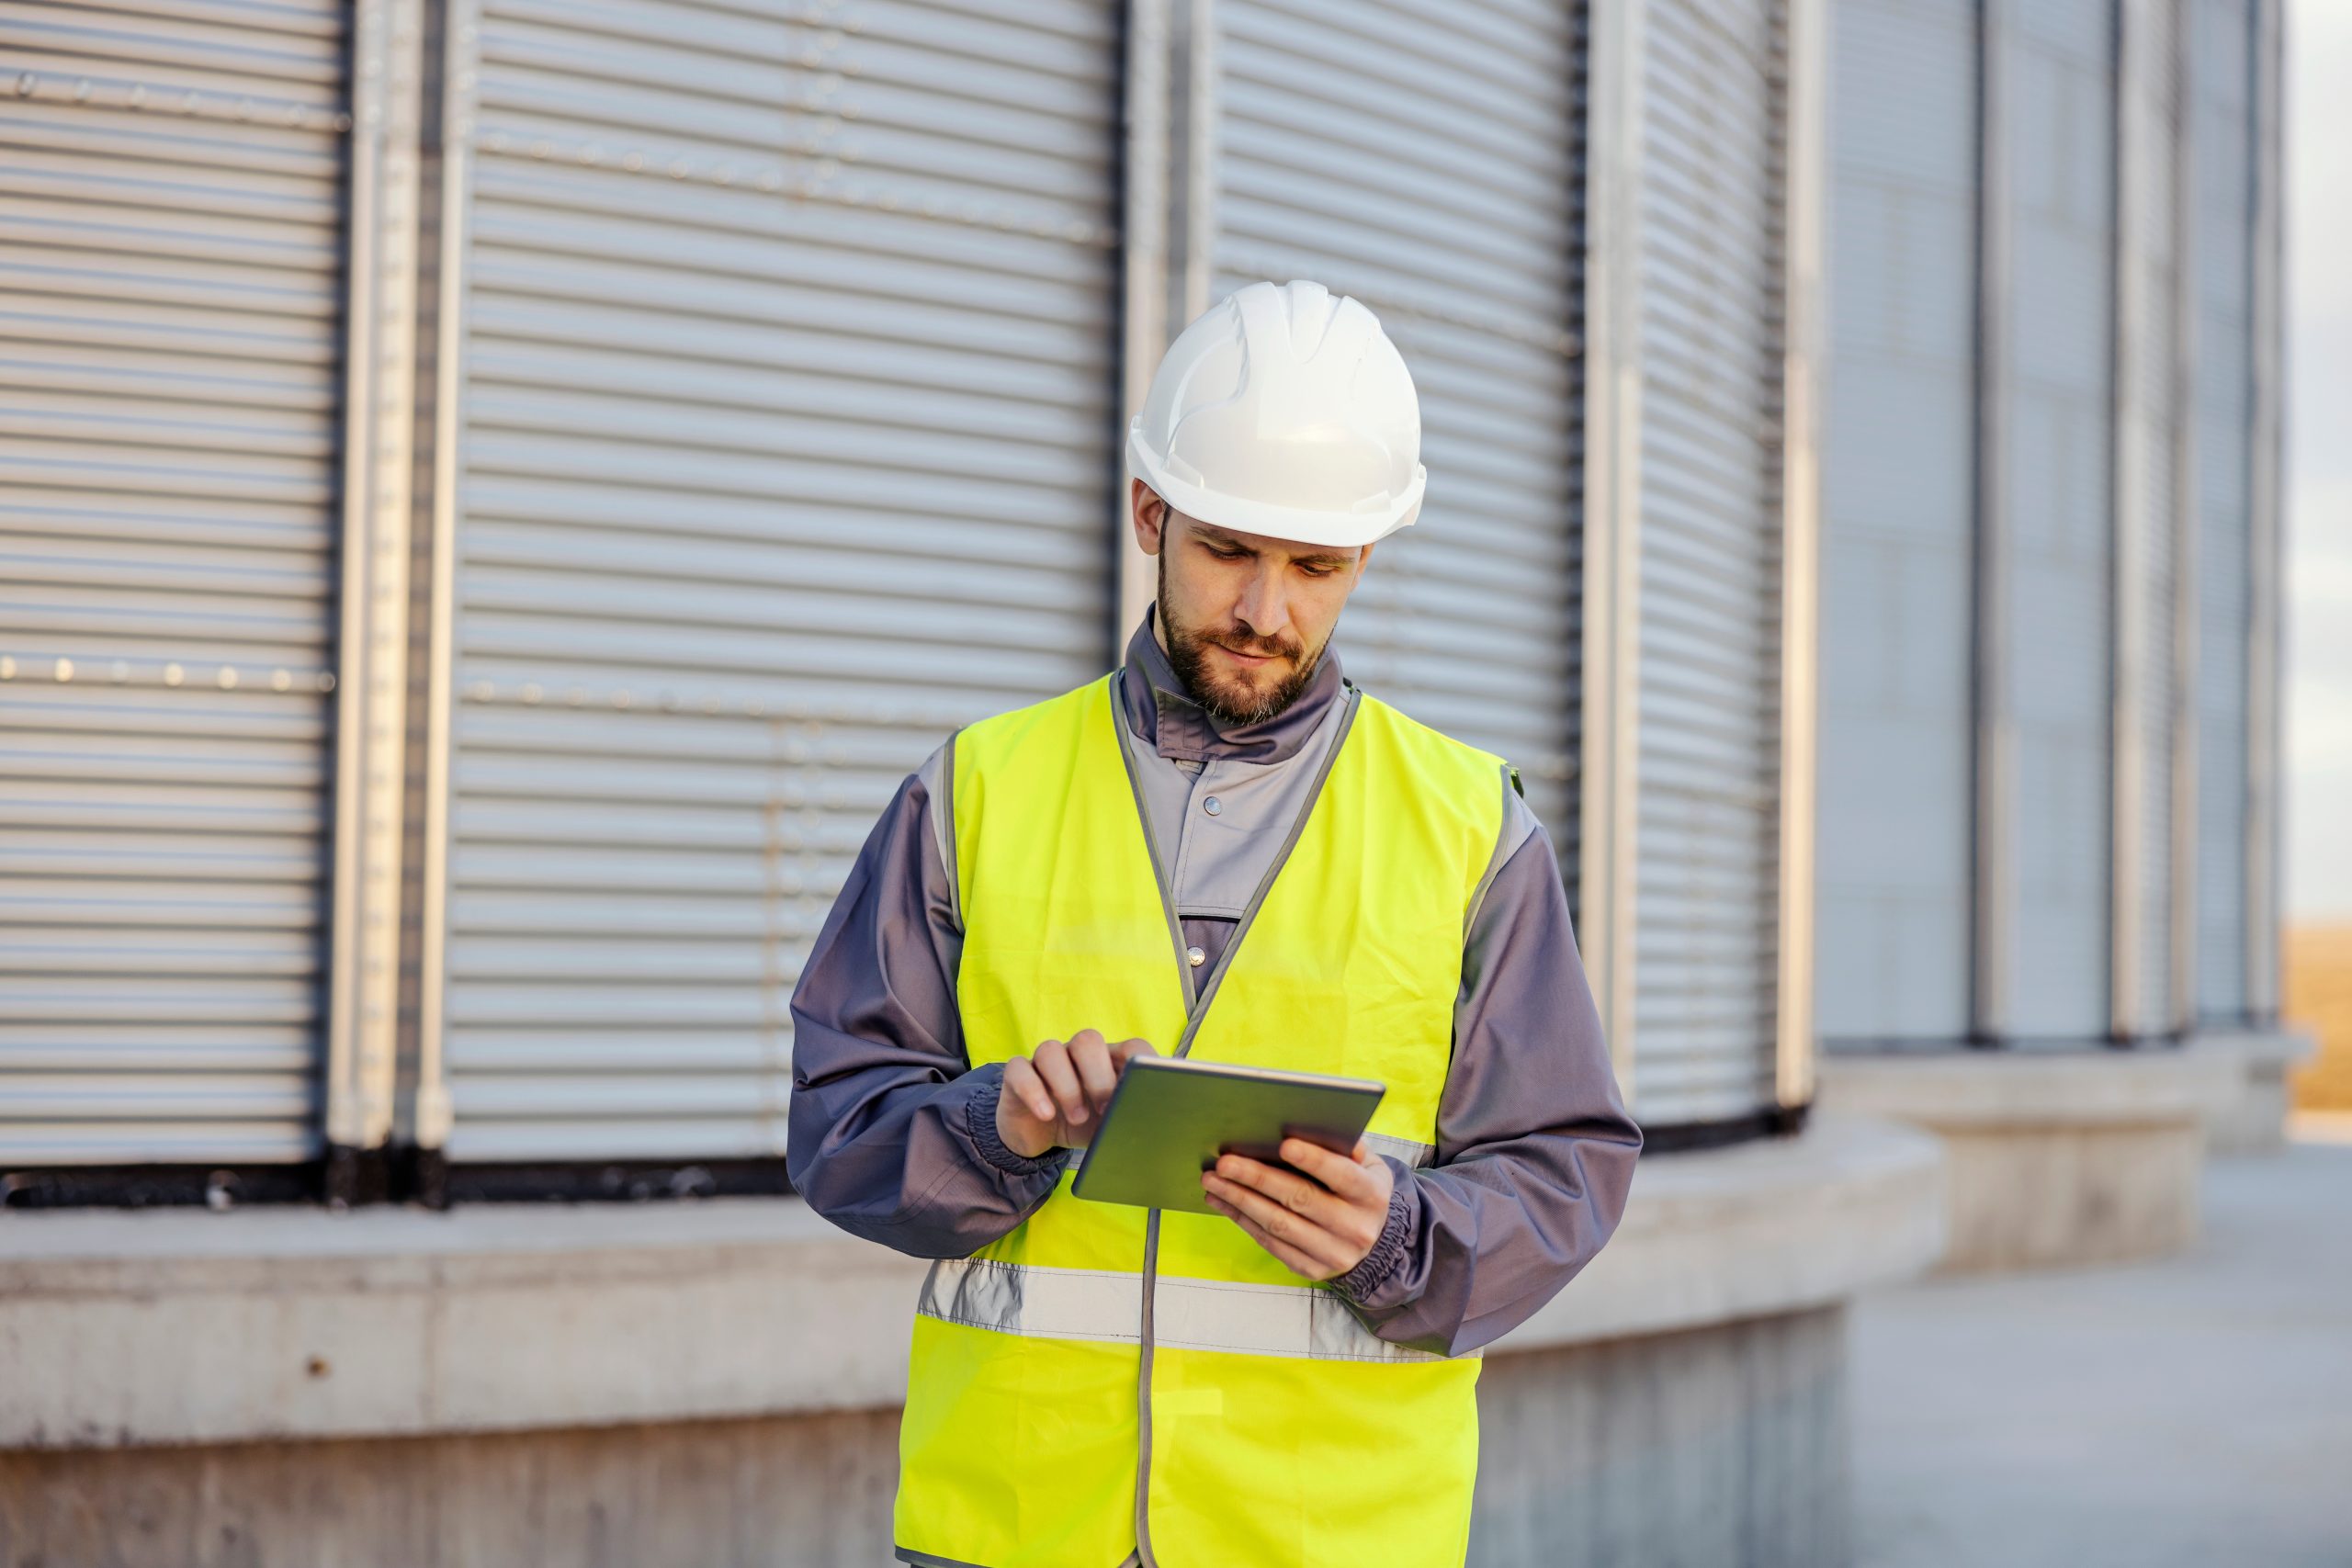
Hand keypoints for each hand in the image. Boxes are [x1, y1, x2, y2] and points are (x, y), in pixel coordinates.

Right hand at [995, 1029, 1156, 1158]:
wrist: (1039, 1138)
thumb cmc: (1083, 1125)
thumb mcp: (1108, 1124)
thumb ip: (1126, 1115)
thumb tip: (1146, 1121)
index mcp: (1108, 1061)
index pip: (1131, 1046)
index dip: (1138, 1064)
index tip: (1139, 1091)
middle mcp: (1076, 1054)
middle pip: (1088, 1041)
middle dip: (1099, 1076)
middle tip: (1104, 1109)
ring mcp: (1045, 1062)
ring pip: (1052, 1051)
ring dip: (1067, 1086)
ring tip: (1077, 1117)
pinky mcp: (1018, 1074)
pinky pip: (1020, 1070)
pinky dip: (1034, 1092)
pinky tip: (1045, 1114)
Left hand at [1200, 1137, 1394, 1281]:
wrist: (1372, 1243)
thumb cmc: (1359, 1190)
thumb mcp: (1367, 1165)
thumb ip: (1345, 1147)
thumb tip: (1308, 1126)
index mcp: (1371, 1195)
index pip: (1342, 1176)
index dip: (1314, 1160)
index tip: (1283, 1145)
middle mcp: (1355, 1228)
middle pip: (1300, 1199)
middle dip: (1258, 1178)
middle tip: (1225, 1162)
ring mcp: (1332, 1253)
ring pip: (1278, 1224)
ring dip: (1240, 1200)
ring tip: (1212, 1180)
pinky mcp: (1309, 1268)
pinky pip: (1270, 1242)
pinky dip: (1242, 1219)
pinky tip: (1223, 1201)